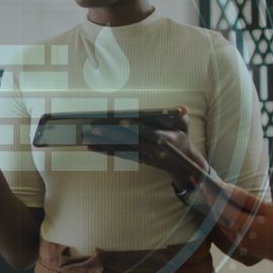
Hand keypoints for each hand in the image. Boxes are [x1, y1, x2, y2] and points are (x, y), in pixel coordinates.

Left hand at [87, 104, 206, 186]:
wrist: (183, 165)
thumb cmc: (182, 139)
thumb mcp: (185, 127)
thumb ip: (182, 116)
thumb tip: (181, 107)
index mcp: (164, 139)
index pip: (147, 132)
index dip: (134, 127)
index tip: (121, 121)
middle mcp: (153, 150)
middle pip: (129, 141)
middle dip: (111, 135)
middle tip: (94, 129)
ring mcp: (145, 157)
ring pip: (122, 150)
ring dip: (103, 145)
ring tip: (87, 140)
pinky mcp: (139, 160)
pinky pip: (121, 155)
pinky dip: (106, 151)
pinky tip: (93, 147)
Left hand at [203, 184, 272, 272]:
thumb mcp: (269, 208)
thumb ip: (245, 199)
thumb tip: (226, 189)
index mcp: (242, 226)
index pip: (219, 206)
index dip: (208, 192)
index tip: (199, 180)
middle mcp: (237, 236)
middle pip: (218, 215)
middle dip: (210, 198)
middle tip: (202, 184)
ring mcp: (242, 243)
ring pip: (223, 223)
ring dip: (217, 208)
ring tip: (212, 193)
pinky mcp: (248, 247)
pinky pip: (231, 230)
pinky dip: (227, 218)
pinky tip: (228, 210)